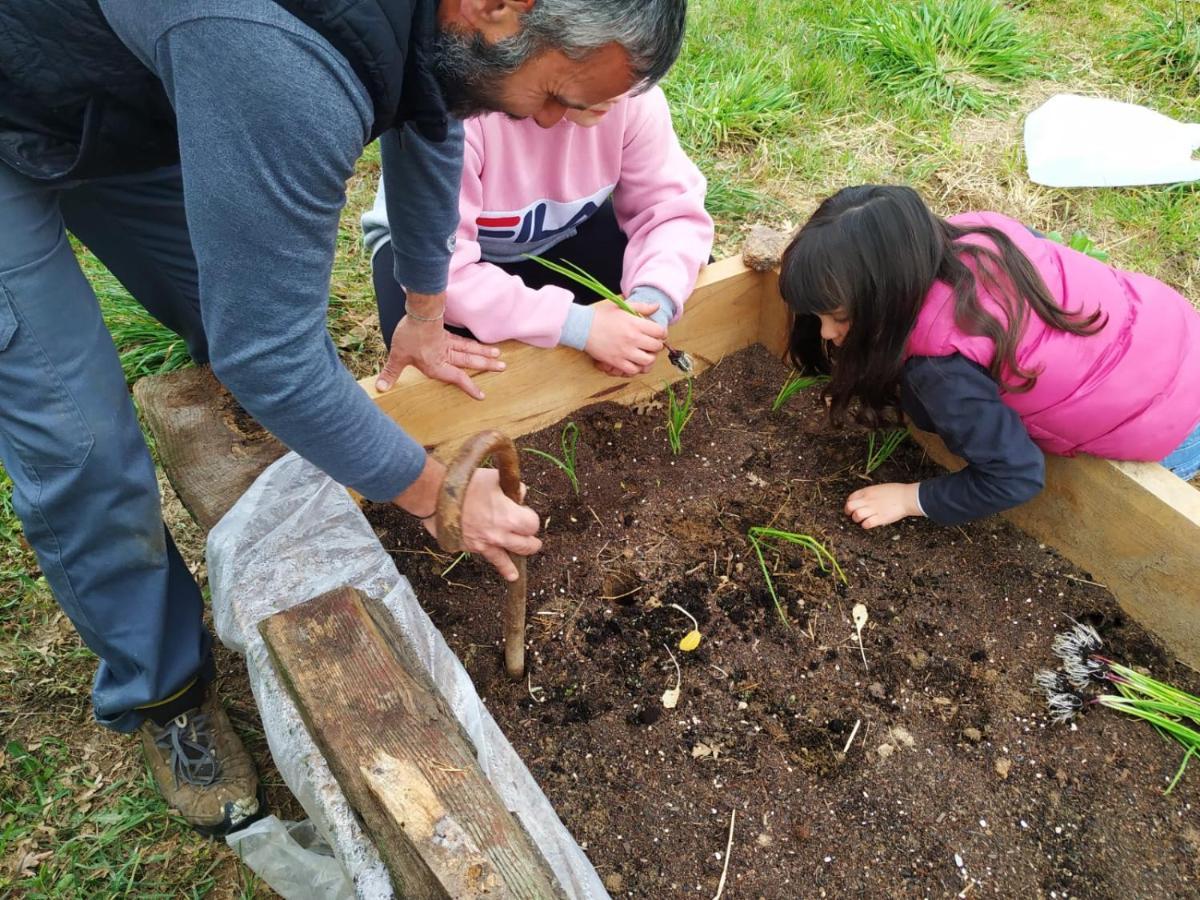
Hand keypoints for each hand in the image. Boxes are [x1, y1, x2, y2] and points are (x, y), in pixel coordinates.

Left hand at [375, 291, 504, 396]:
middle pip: (470, 362)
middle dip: (486, 365)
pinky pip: (463, 341)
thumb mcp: (398, 356)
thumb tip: (381, 388)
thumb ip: (391, 372)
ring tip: (498, 355)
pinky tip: (478, 344)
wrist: (419, 312)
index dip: (469, 387)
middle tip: (502, 367)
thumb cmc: (409, 336)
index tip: (481, 395)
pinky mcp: (445, 333)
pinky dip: (473, 343)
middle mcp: (446, 355)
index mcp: (437, 365)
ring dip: (484, 353)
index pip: (456, 378)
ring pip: (470, 350)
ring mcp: (447, 343)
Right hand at [426, 468, 541, 580]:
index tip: (525, 514)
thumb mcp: (494, 478)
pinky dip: (493, 564)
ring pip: (505, 560)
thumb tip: (520, 495)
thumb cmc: (465, 484)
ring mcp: (484, 544)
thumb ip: (511, 488)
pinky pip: (485, 558)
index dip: (531, 519)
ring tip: (515, 574)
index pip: (533, 524)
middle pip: (526, 546)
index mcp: (509, 516)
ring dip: (513, 564)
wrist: (435, 496)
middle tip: (532, 541)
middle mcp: (500, 535)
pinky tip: (500, 573)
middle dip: (531, 542)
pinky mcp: (469, 548)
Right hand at [584, 302, 665, 376]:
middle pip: (656, 347)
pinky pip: (633, 370)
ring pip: (648, 360)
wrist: (582, 327)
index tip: (658, 333)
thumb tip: (657, 306)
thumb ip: (642, 307)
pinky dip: (636, 367)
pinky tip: (633, 361)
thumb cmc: (600, 315)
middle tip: (651, 343)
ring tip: (644, 353)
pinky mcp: (616, 362)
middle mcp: (633, 339)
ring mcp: (625, 352)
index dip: (662, 333)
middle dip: (656, 345)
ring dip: (648, 357)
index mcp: (635, 324)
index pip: (660, 332)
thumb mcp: (622, 306)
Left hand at [845, 482, 923, 528]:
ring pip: (856, 515)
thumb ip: (869, 494)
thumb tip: (863, 500)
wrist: (907, 497)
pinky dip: (865, 525)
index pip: (851, 497)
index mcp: (868, 491)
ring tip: (861, 520)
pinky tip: (868, 524)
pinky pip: (867, 524)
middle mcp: (868, 500)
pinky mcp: (880, 518)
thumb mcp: (879, 488)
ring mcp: (874, 509)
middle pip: (850, 506)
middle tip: (851, 515)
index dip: (849, 503)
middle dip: (849, 511)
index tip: (851, 507)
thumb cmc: (896, 492)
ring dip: (857, 519)